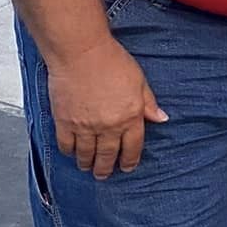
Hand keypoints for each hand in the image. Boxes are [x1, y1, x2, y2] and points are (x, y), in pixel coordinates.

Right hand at [47, 35, 166, 179]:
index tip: (127, 166)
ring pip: (87, 155)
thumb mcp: (139, 80)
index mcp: (130, 117)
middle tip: (104, 174)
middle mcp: (109, 126)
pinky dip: (70, 152)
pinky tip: (72, 152)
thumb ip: (149, 103)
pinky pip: (67, 145)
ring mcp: (86, 126)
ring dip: (88, 164)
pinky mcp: (64, 122)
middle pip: (108, 156)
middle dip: (106, 169)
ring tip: (88, 167)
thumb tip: (161, 118)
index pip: (133, 148)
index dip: (130, 160)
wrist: (80, 52)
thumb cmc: (110, 61)